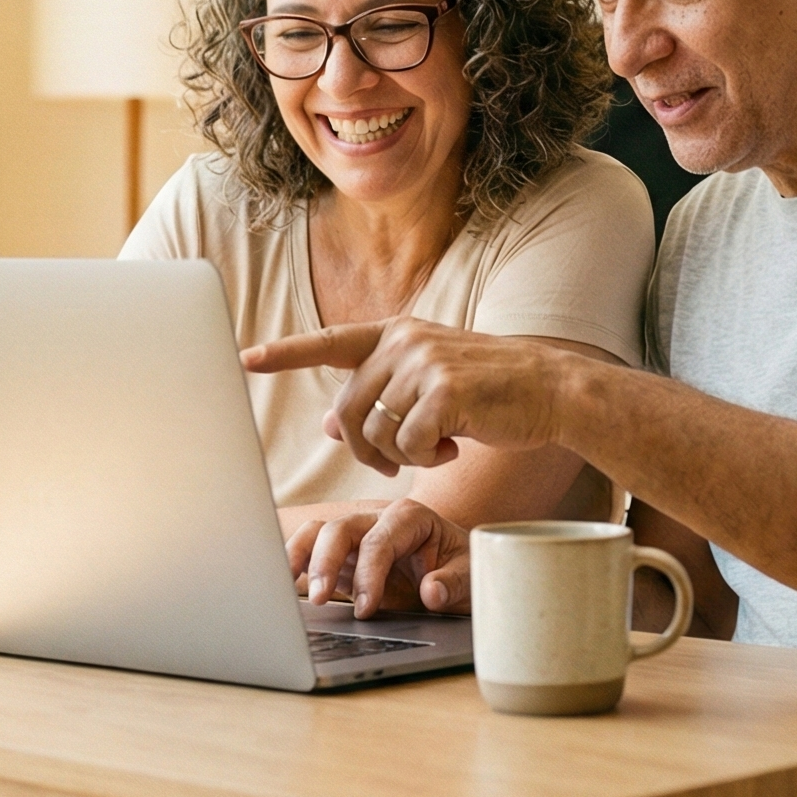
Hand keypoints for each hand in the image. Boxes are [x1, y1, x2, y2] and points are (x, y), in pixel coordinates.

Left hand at [243, 318, 573, 475]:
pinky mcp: (444, 390)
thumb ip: (382, 398)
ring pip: (376, 433)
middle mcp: (404, 340)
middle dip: (365, 448)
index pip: (330, 342)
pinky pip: (408, 444)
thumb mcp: (430, 388)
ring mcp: (424, 362)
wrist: (551, 389)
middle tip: (395, 463)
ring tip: (436, 446)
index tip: (245, 359)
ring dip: (400, 455)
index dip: (285, 353)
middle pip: (349, 410)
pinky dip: (429, 456)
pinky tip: (456, 445)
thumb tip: (330, 425)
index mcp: (397, 333)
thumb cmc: (490, 392)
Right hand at [286, 499, 471, 616]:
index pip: (380, 541)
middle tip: (320, 599)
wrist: (460, 573)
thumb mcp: (472, 575)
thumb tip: (432, 591)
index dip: (370, 574)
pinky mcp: (345, 558)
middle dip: (326, 562)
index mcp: (410, 517)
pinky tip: (284, 584)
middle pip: (340, 529)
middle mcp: (379, 520)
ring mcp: (358, 537)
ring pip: (319, 533)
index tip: (366, 609)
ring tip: (290, 587)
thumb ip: (453, 582)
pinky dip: (296, 564)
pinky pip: (312, 552)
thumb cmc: (465, 568)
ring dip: (302, 558)